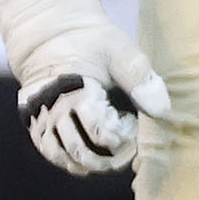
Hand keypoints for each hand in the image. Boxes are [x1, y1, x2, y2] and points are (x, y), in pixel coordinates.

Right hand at [0, 0, 171, 174]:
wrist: (50, 36)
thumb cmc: (91, 42)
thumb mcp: (120, 51)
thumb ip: (141, 79)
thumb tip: (163, 112)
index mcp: (73, 89)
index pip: (99, 131)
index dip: (121, 138)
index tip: (132, 126)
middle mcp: (51, 107)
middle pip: (81, 150)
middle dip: (110, 157)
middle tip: (129, 149)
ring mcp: (40, 118)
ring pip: (64, 156)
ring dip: (91, 164)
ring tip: (114, 157)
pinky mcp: (35, 124)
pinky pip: (51, 152)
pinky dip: (72, 161)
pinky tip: (92, 162)